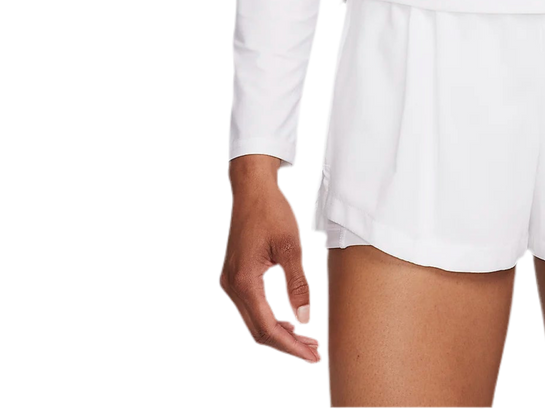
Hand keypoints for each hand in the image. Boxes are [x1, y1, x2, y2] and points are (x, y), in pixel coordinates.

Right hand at [217, 161, 322, 367]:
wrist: (252, 187)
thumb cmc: (271, 210)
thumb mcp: (290, 246)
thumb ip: (297, 284)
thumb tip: (305, 320)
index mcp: (243, 282)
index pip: (268, 328)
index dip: (291, 347)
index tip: (313, 356)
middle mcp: (231, 287)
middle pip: (258, 331)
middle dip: (287, 346)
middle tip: (314, 354)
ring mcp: (230, 282)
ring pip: (254, 322)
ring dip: (280, 334)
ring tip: (307, 341)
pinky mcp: (235, 276)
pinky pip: (251, 308)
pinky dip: (271, 319)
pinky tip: (290, 321)